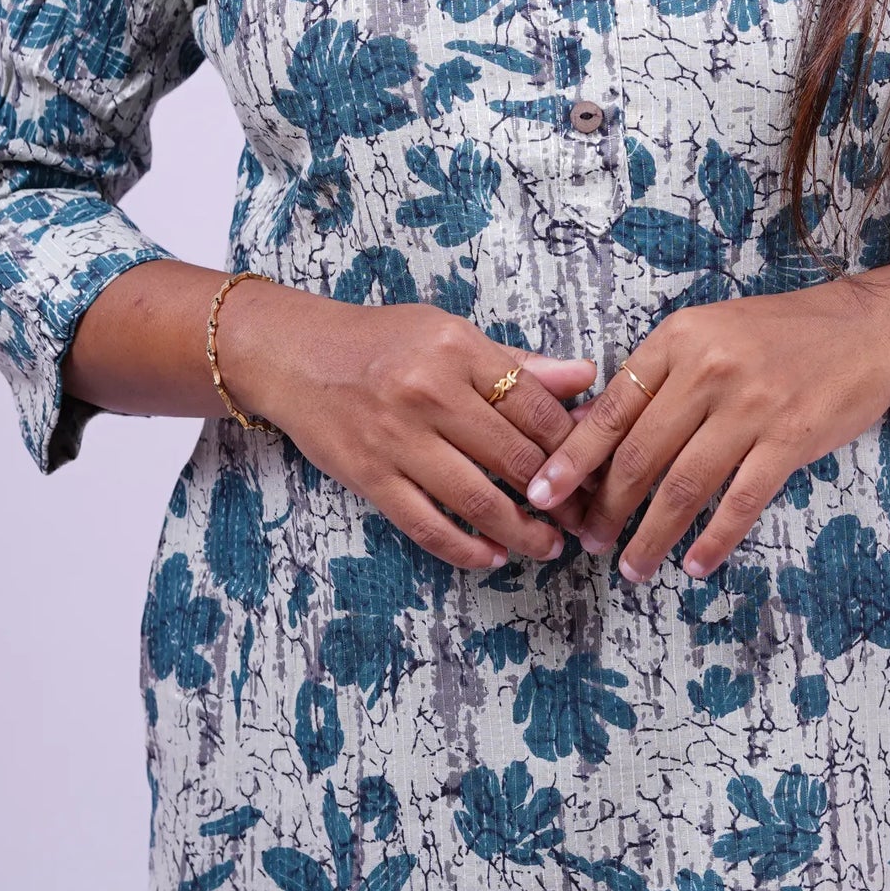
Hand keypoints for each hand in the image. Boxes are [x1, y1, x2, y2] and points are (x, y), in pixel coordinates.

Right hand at [228, 282, 596, 572]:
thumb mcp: (448, 334)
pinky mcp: (369, 475)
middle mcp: (429, 392)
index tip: (594, 471)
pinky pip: (426, 525)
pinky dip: (465, 548)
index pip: (536, 406)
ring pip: (477, 499)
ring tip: (548, 546)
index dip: (573, 446)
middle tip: (582, 518)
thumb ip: (515, 363)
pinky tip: (490, 556)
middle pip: (513, 456)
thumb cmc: (380, 342)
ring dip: (521, 532)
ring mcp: (396, 438)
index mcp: (457, 348)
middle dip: (558, 496)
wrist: (294, 354)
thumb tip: (584, 378)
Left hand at [519, 278, 889, 580]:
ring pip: (683, 487)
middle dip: (606, 509)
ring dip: (651, 536)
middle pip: (639, 456)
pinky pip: (740, 502)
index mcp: (678, 340)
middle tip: (587, 543)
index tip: (542, 494)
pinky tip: (696, 564)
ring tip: (633, 568)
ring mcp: (751, 405)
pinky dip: (713, 540)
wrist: (867, 330)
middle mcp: (708, 369)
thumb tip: (593, 433)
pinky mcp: (790, 438)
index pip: (611, 409)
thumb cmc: (780, 336)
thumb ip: (657, 378)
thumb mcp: (709, 334)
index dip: (572, 459)